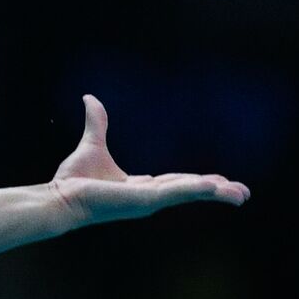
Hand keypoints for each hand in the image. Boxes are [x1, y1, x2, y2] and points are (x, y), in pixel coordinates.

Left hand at [48, 94, 250, 226]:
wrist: (58, 197)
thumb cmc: (71, 180)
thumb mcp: (92, 145)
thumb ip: (97, 123)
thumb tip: (90, 98)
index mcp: (138, 187)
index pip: (174, 183)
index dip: (196, 182)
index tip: (216, 182)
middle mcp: (146, 196)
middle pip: (188, 191)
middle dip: (215, 191)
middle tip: (241, 193)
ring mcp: (146, 200)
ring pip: (188, 193)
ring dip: (215, 193)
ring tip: (241, 195)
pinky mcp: (142, 201)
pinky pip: (175, 194)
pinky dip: (196, 191)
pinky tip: (216, 187)